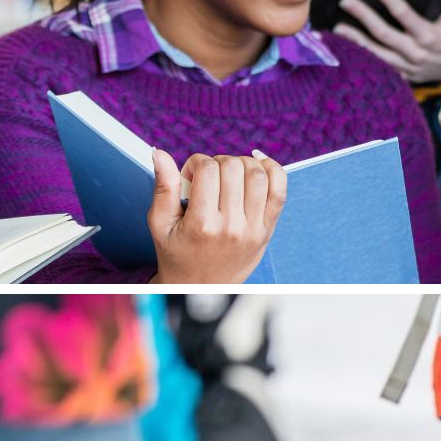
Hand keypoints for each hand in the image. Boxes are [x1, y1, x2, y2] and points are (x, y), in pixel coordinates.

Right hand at [148, 149, 286, 283]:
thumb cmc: (177, 254)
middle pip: (234, 168)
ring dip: (243, 163)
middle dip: (218, 161)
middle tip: (208, 176)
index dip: (196, 162)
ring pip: (258, 175)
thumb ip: (163, 187)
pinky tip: (258, 164)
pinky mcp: (267, 230)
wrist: (201, 287)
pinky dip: (273, 170)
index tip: (190, 175)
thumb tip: (160, 153)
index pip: (208, 170)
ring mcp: (253, 228)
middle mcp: (231, 226)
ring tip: (229, 173)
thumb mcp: (161, 223)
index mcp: (202, 224)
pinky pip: (280, 191)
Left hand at [334, 0, 440, 82]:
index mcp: (430, 36)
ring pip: (378, 54)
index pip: (403, 13)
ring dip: (357, 41)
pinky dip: (365, 61)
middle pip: (384, 34)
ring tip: (338, 29)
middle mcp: (417, 53)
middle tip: (345, 1)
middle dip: (363, 17)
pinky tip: (348, 52)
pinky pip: (382, 69)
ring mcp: (410, 67)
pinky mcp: (407, 76)